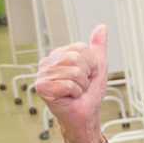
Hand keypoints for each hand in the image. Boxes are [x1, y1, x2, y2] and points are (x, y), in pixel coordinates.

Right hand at [34, 24, 108, 142]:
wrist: (85, 116)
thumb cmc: (89, 94)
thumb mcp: (98, 67)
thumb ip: (98, 47)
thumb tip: (102, 27)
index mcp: (60, 54)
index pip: (81, 48)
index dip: (91, 64)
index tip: (87, 75)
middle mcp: (48, 62)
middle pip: (77, 58)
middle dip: (86, 75)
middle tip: (81, 86)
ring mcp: (43, 74)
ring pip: (74, 71)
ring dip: (81, 86)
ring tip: (75, 92)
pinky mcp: (41, 86)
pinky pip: (68, 84)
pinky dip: (75, 93)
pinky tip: (69, 97)